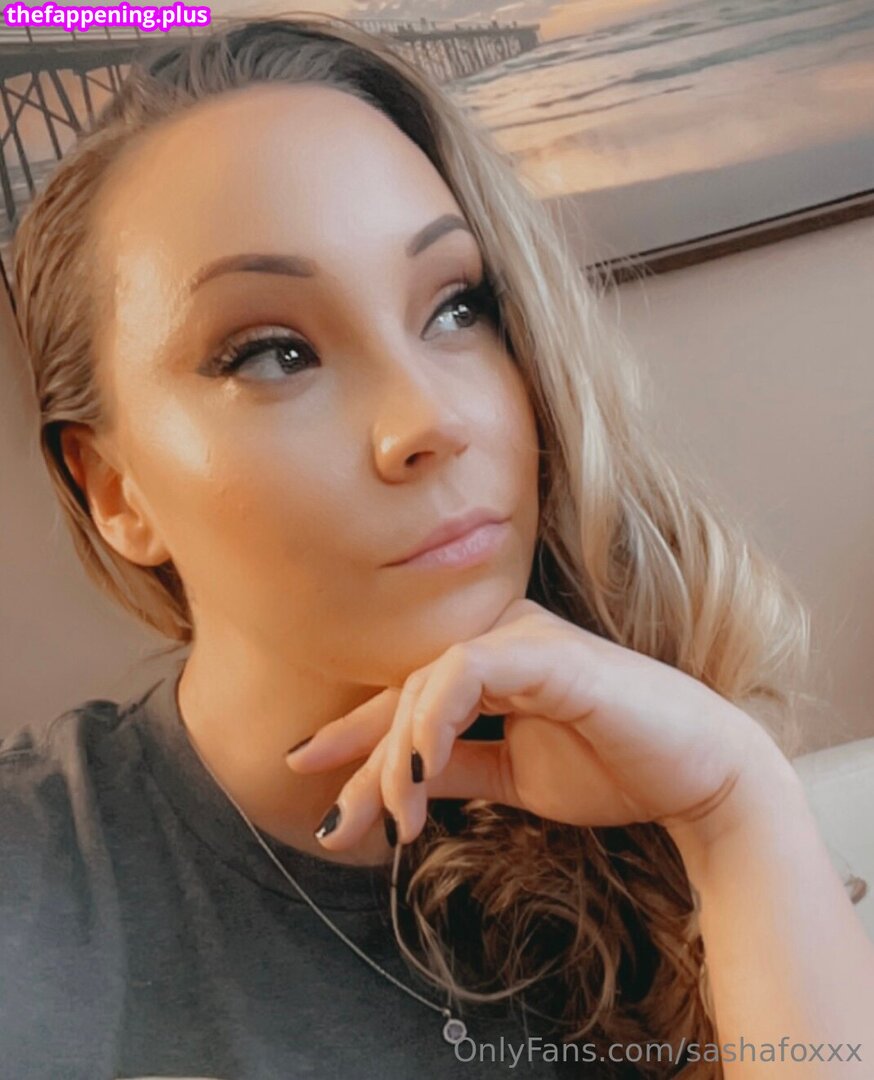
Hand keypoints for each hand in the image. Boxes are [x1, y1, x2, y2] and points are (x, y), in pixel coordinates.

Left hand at [285, 598, 790, 849]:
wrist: (702, 779)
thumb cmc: (614, 769)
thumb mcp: (511, 777)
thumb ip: (454, 768)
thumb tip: (392, 783)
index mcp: (493, 662)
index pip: (407, 693)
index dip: (353, 730)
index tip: (304, 767)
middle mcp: (501, 638)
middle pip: (406, 689)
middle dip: (362, 757)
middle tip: (336, 824)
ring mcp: (523, 638)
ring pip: (426, 681)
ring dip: (397, 754)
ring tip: (393, 818)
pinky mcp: (545, 652)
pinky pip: (465, 672)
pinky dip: (433, 720)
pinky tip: (418, 770)